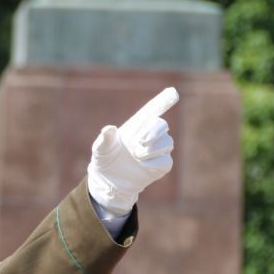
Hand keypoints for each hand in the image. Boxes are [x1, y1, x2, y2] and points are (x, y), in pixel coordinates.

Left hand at [87, 87, 177, 214]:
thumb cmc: (105, 160)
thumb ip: (105, 139)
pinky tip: (142, 166)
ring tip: (136, 156)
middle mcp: (148, 135)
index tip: (172, 91)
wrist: (109, 182)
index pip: (151, 111)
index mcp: (135, 127)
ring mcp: (156, 150)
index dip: (162, 101)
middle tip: (141, 142)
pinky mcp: (161, 165)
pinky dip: (153, 164)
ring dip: (151, 150)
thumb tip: (108, 128)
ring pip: (167, 143)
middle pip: (162, 125)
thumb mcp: (101, 150)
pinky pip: (165, 161)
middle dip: (154, 132)